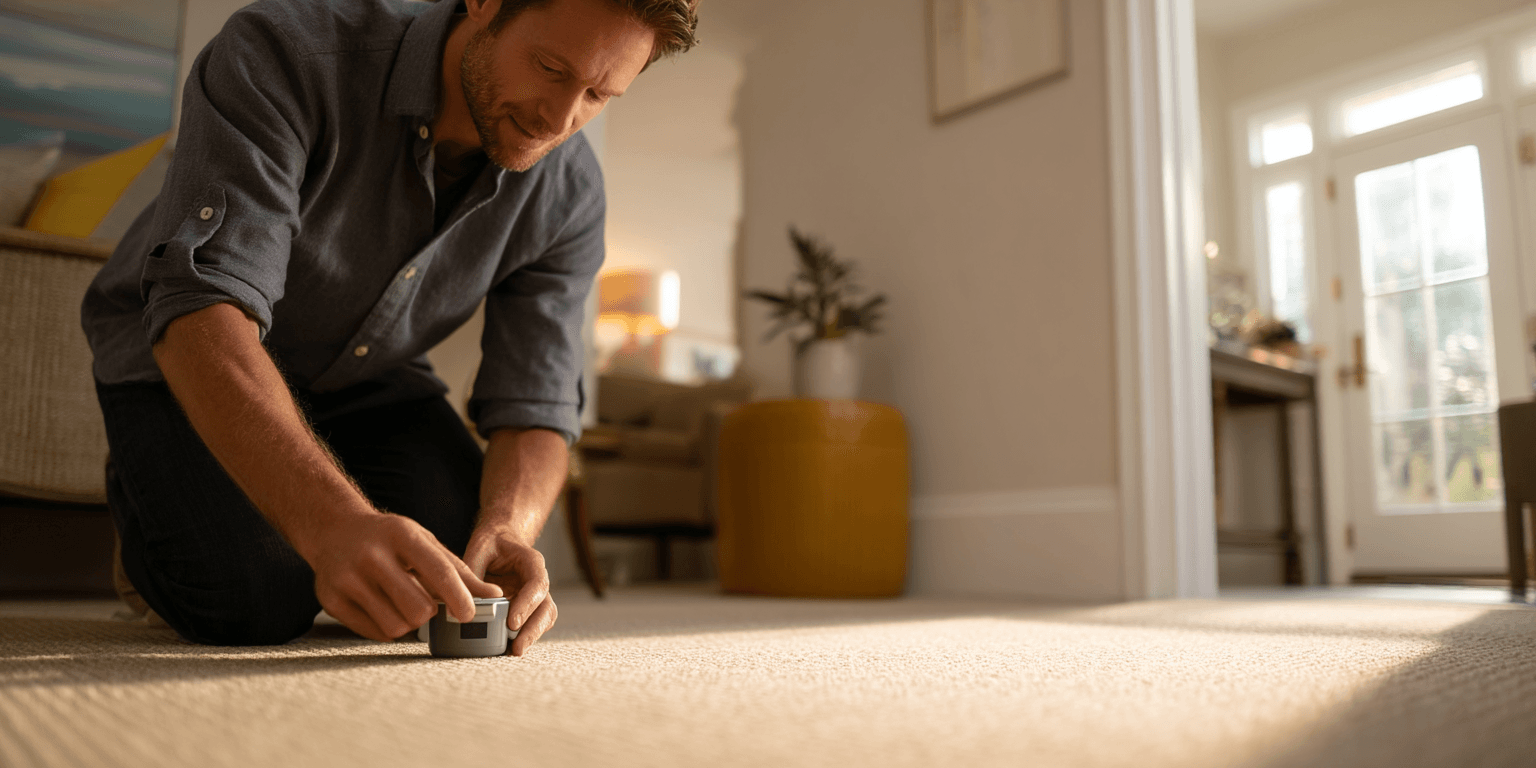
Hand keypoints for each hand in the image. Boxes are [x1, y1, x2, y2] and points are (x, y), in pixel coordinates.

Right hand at [307, 512, 502, 641]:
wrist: (334, 530)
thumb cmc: (390, 539)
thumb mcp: (424, 543)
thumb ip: (458, 570)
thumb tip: (494, 595)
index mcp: (401, 535)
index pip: (437, 571)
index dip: (458, 597)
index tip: (469, 615)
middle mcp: (371, 555)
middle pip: (418, 608)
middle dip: (429, 614)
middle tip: (425, 605)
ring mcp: (347, 578)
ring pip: (397, 626)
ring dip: (408, 623)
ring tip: (402, 604)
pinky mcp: (331, 600)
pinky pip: (375, 633)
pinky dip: (387, 628)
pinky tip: (383, 608)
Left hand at [464, 523, 555, 655]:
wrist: (499, 541)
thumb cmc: (490, 543)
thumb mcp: (478, 550)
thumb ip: (472, 576)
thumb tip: (460, 606)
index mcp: (531, 561)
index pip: (537, 583)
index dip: (527, 603)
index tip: (512, 622)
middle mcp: (538, 580)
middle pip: (546, 606)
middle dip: (533, 629)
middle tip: (516, 648)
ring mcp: (535, 596)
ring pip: (544, 618)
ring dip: (531, 636)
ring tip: (513, 652)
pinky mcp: (527, 607)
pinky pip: (532, 623)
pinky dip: (524, 636)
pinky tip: (509, 648)